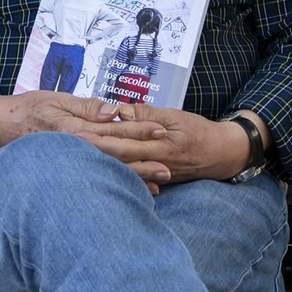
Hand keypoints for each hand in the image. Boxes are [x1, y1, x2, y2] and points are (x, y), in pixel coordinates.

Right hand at [0, 80, 172, 193]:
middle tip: (169, 168)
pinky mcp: (63, 172)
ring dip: (131, 179)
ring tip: (157, 185)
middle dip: (142, 162)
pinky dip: (111, 184)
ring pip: (104, 172)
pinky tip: (128, 192)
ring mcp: (67, 164)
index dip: (138, 132)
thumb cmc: (26, 109)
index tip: (161, 132)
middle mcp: (71, 148)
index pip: (111, 131)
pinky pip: (91, 178)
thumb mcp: (55, 98)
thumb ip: (85, 107)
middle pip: (113, 157)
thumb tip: (114, 112)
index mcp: (72, 127)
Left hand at [77, 102, 255, 187]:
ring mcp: (155, 173)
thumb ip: (147, 114)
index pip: (122, 140)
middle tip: (67, 147)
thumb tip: (121, 111)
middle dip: (92, 153)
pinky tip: (101, 177)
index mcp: (158, 143)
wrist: (223, 154)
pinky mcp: (156, 179)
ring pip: (123, 170)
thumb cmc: (199, 131)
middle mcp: (154, 161)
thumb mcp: (176, 116)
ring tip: (77, 162)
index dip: (98, 137)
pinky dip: (117, 177)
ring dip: (100, 166)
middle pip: (117, 158)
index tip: (76, 133)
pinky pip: (133, 179)